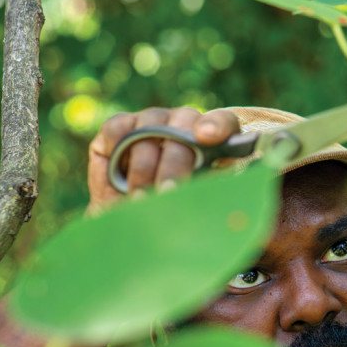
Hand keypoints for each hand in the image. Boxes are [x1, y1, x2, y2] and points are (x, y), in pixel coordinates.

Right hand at [87, 107, 240, 214]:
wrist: (133, 224)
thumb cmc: (174, 216)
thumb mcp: (197, 210)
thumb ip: (212, 201)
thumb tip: (229, 209)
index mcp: (213, 141)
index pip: (223, 123)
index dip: (217, 126)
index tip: (207, 138)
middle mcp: (184, 125)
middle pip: (183, 128)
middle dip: (176, 164)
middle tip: (169, 193)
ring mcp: (152, 122)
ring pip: (150, 128)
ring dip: (145, 166)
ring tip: (141, 199)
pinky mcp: (120, 127)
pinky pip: (118, 127)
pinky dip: (118, 146)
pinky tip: (118, 172)